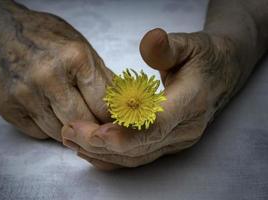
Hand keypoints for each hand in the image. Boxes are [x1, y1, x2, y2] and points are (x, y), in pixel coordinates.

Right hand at [0, 7, 112, 140]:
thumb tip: (119, 107)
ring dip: (71, 129)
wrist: (4, 33)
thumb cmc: (48, 39)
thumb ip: (103, 78)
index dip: (111, 116)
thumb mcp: (83, 48)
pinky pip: (39, 133)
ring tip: (72, 114)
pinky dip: (50, 127)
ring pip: (60, 133)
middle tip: (97, 125)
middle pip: (81, 122)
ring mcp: (25, 94)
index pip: (102, 104)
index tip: (113, 121)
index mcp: (74, 58)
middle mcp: (48, 77)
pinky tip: (50, 111)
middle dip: (93, 128)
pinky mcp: (7, 107)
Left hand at [62, 28, 241, 168]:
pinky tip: (92, 150)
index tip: (95, 132)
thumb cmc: (204, 58)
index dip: (126, 133)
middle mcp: (185, 128)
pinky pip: (139, 157)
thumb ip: (168, 46)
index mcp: (192, 101)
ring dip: (103, 153)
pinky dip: (113, 156)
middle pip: (140, 146)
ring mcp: (178, 140)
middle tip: (70, 131)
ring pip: (137, 157)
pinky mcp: (169, 143)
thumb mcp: (190, 44)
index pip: (156, 125)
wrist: (221, 74)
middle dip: (101, 143)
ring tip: (73, 140)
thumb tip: (151, 40)